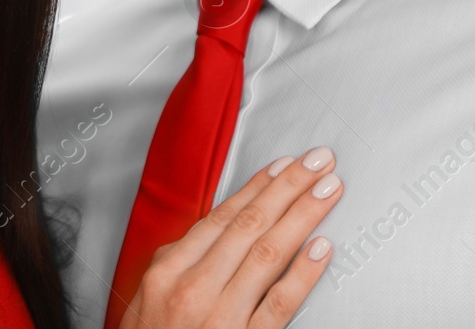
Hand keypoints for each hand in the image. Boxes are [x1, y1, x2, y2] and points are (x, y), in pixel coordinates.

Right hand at [122, 147, 340, 328]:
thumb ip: (177, 261)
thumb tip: (211, 229)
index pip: (222, 216)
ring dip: (303, 216)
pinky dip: (303, 274)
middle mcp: (192, 288)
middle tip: (318, 162)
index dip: (258, 186)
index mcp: (168, 270)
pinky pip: (280, 305)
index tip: (285, 164)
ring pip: (268, 253)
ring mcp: (220, 316)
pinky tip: (322, 250)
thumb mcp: (146, 298)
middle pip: (250, 225)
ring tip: (327, 191)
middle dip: (288, 187)